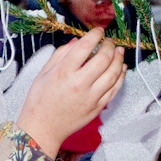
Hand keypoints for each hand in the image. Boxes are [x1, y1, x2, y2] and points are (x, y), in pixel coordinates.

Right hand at [16, 28, 125, 156]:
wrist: (43, 129)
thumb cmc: (39, 101)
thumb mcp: (43, 74)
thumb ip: (60, 55)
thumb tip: (76, 41)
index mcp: (63, 72)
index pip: (85, 47)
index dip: (95, 35)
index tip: (98, 31)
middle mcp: (79, 83)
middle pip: (103, 59)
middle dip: (109, 46)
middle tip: (109, 41)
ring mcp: (91, 97)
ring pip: (113, 73)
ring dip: (119, 59)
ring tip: (119, 51)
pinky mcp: (97, 107)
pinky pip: (114, 89)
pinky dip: (120, 77)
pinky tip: (121, 68)